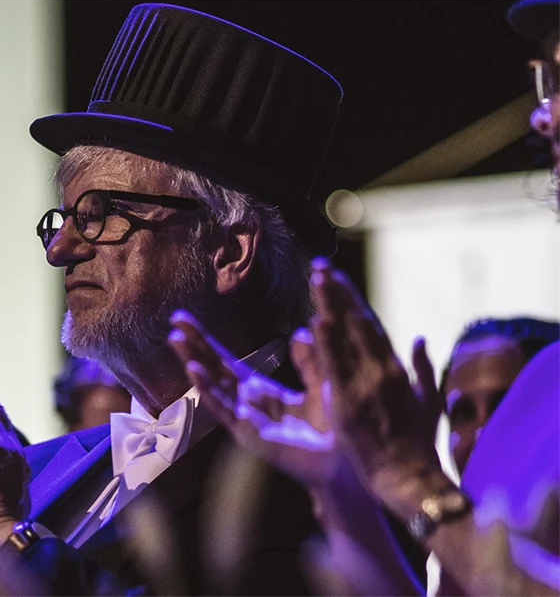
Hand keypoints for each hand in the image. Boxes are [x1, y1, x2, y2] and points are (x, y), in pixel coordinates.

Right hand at [168, 310, 336, 487]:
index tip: (183, 321)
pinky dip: (209, 392)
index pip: (226, 362)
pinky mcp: (250, 436)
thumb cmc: (335, 431)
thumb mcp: (323, 386)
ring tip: (177, 341)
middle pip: (214, 371)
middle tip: (173, 325)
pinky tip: (194, 372)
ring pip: (214, 388)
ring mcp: (246, 421)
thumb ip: (311, 361)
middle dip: (194, 348)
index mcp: (261, 392)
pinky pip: (226, 411)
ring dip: (195, 363)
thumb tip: (300, 333)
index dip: (206, 341)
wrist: (346, 464)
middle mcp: (248, 405)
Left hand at [308, 260, 445, 512]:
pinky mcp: (349, 404)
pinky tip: (317, 321)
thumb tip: (420, 338)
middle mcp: (381, 371)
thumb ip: (423, 367)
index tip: (337, 278)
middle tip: (320, 267)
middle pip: (356, 324)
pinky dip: (327, 344)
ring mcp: (364, 386)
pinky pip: (335, 368)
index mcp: (397, 369)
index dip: (352, 299)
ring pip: (345, 339)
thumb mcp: (428, 402)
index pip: (370, 325)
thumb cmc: (419, 444)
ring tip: (316, 280)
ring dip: (330, 307)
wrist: (409, 477)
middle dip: (338, 293)